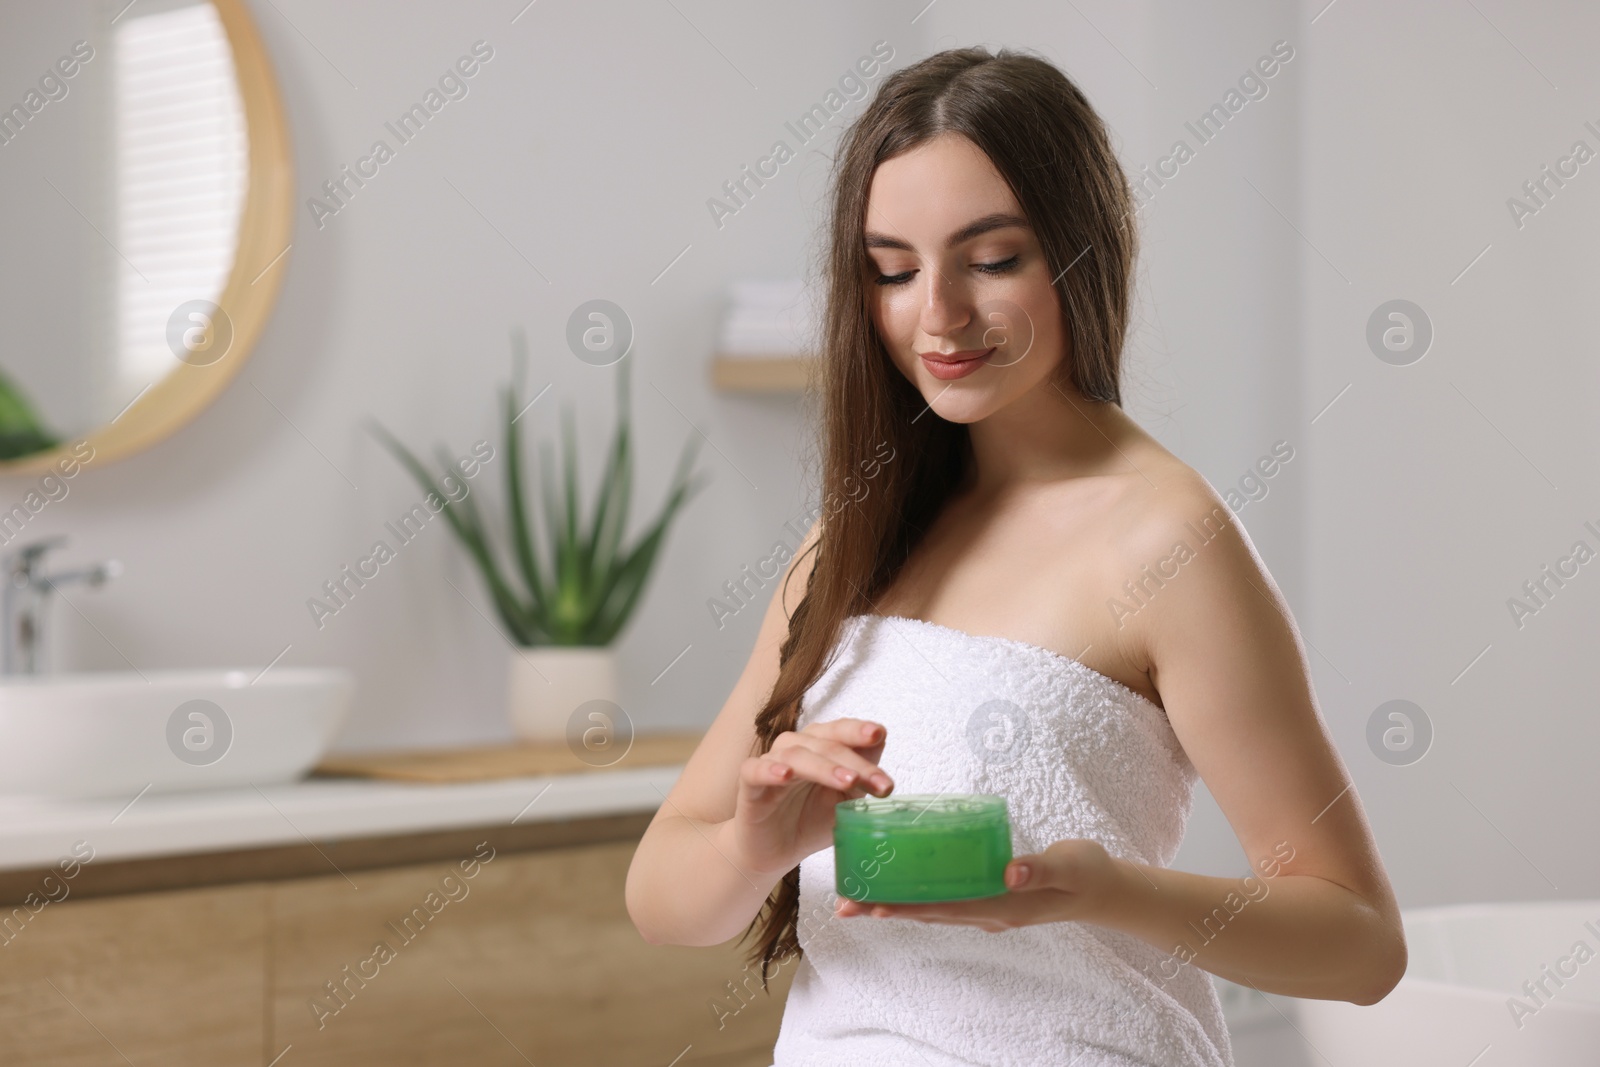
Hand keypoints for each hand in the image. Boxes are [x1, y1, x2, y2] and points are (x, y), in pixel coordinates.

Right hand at [726, 718, 894, 877]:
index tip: (879, 734)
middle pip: (825, 743)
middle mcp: (795, 747)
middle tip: (879, 783)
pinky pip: (756, 770)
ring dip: (824, 767)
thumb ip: (861, 773)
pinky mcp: (749, 783)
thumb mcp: (845, 799)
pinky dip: (770, 770)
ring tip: (846, 781)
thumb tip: (881, 741)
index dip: (860, 732)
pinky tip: (785, 776)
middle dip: (855, 762)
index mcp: (820, 746)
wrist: (776, 852)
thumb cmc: (810, 820)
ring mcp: (771, 763)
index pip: (841, 731)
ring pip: (797, 755)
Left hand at [834, 838, 1126, 931]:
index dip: (906, 906)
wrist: (1108, 888)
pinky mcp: (992, 895)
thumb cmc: (1087, 873)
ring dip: (898, 902)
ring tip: (859, 898)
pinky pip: (948, 897)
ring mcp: (989, 907)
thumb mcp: (1067, 866)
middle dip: (887, 908)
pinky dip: (922, 892)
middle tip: (845, 905)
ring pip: (935, 907)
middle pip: (929, 912)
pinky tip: (903, 879)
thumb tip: (1008, 871)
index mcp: (1002, 906)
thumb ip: (1040, 868)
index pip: (944, 909)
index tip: (871, 905)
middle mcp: (989, 912)